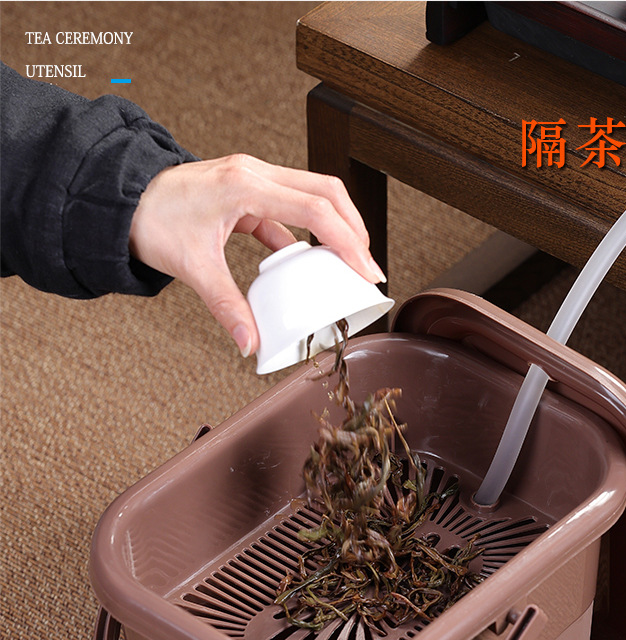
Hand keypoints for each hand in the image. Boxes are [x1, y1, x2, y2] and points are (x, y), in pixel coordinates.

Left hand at [128, 154, 385, 356]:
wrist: (120, 198)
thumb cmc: (150, 219)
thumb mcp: (192, 267)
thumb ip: (226, 307)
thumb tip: (249, 343)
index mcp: (245, 186)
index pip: (315, 209)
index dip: (348, 241)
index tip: (367, 270)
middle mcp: (254, 173)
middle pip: (327, 190)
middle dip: (354, 229)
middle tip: (368, 267)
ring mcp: (252, 178)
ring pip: (313, 193)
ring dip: (336, 226)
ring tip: (349, 262)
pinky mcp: (247, 191)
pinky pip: (289, 208)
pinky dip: (306, 233)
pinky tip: (308, 262)